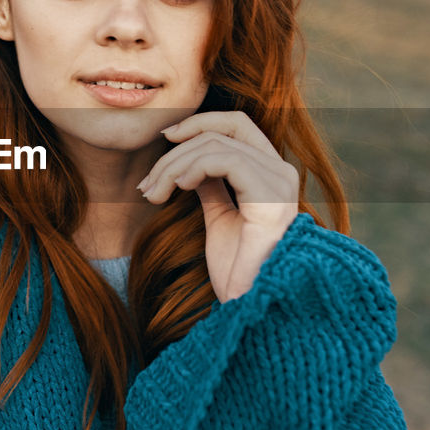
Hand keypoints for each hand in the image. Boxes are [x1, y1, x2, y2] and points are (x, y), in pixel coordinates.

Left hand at [136, 111, 300, 302]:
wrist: (251, 305)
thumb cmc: (238, 270)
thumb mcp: (220, 218)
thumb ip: (211, 186)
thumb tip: (189, 164)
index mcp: (271, 174)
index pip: (237, 126)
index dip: (198, 124)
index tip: (164, 139)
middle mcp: (281, 172)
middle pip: (224, 129)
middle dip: (177, 149)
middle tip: (148, 183)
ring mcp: (279, 183)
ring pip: (217, 145)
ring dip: (175, 166)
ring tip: (156, 194)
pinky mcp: (270, 198)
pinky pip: (226, 160)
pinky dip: (195, 167)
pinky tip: (180, 187)